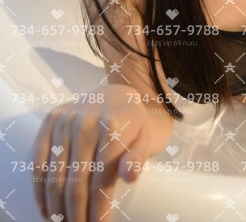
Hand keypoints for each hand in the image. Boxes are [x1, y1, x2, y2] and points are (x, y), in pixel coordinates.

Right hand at [31, 84, 156, 221]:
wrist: (116, 96)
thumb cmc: (132, 124)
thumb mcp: (145, 138)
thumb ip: (139, 157)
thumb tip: (129, 176)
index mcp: (111, 127)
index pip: (100, 181)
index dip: (98, 210)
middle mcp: (85, 122)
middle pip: (75, 183)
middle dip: (76, 214)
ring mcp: (65, 120)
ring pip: (54, 177)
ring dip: (57, 208)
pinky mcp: (50, 120)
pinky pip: (38, 162)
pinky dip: (39, 191)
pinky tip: (46, 209)